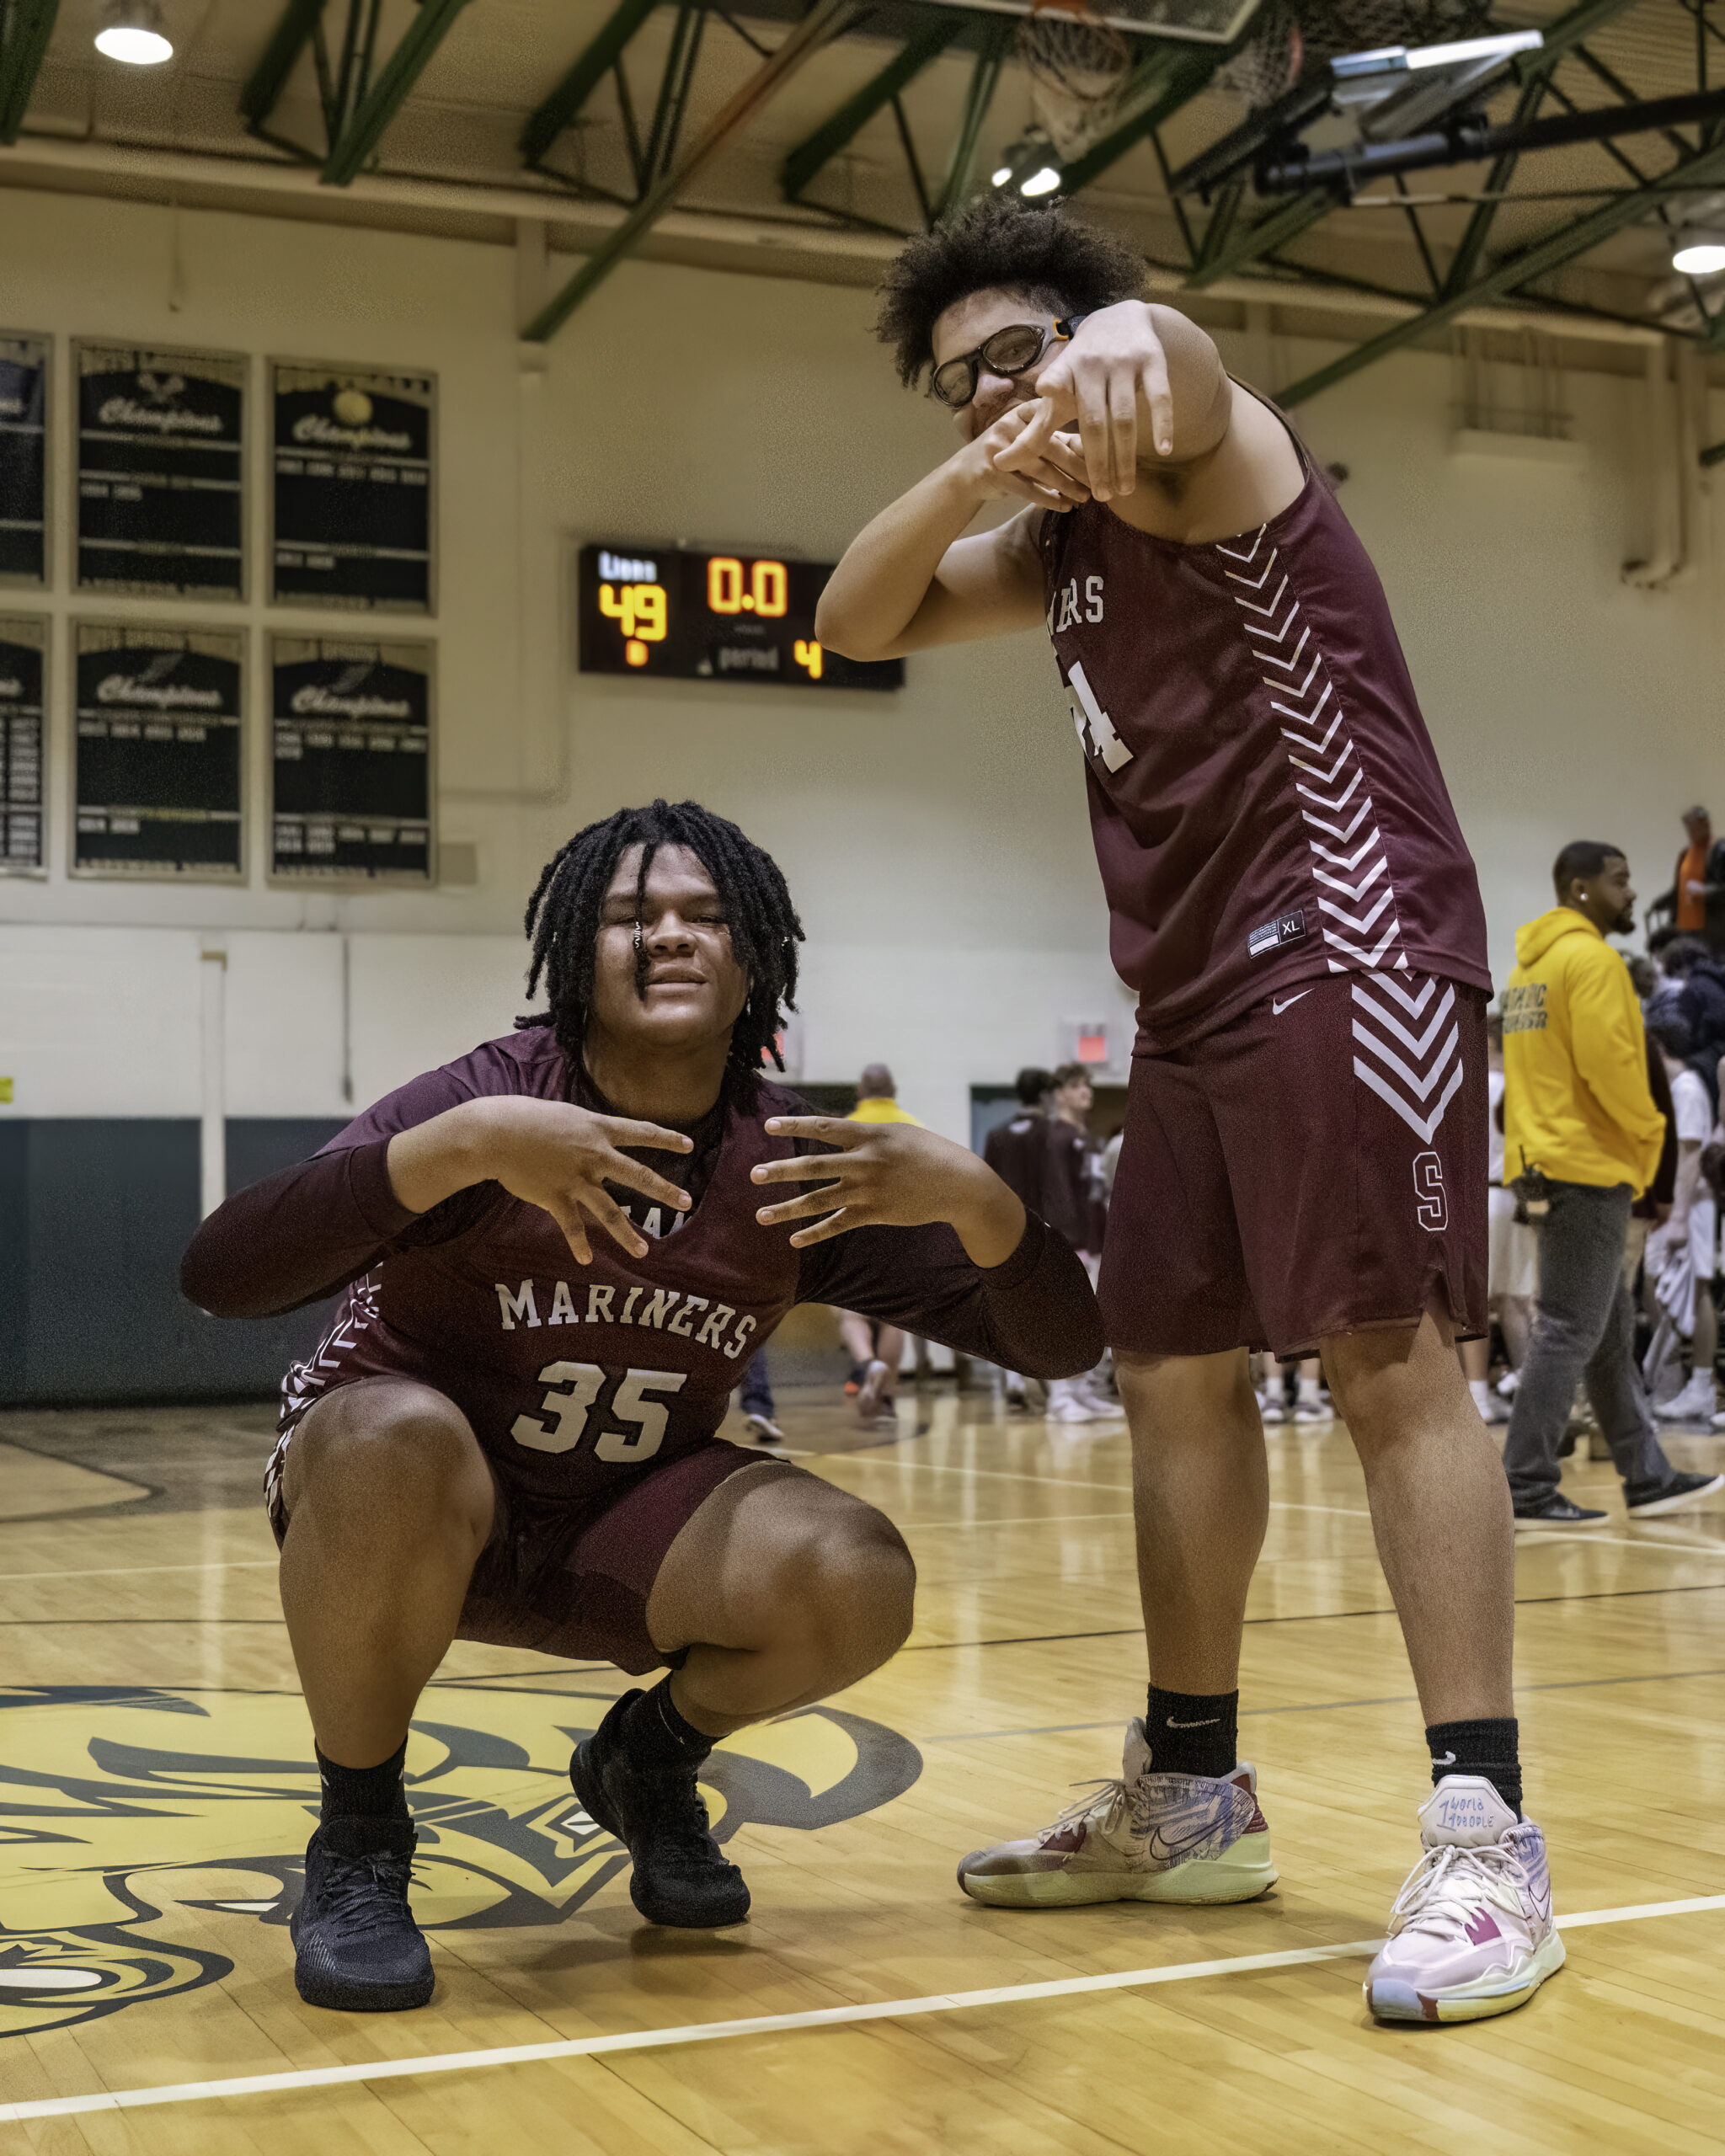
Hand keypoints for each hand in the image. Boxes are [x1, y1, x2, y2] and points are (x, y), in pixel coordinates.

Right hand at [389, 1097, 692, 1264]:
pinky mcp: (555, 1197)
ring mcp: (576, 1178)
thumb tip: (597, 1136)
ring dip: (627, 1234)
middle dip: (664, 1190)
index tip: (689, 1144)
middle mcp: (593, 1155)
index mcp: (597, 1129)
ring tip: (644, 1252)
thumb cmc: (526, 1118)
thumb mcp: (564, 1115)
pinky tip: (586, 1260)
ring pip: (609, 1211)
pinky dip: (579, 1244)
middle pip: (637, 1175)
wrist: (496, 1133)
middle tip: (687, 1202)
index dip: (667, 1138)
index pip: (641, 1132)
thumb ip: (585, 1129)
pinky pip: (572, 1226)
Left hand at [750, 1117, 1025, 1266]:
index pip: (825, 1128)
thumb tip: (837, 1131)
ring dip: (788, 1209)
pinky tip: (794, 1239)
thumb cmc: (928, 1153)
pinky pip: (838, 1224)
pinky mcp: (875, 1213)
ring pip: (819, 1200)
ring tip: (761, 1215)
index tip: (768, 1126)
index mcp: (870, 1136)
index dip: (795, 1126)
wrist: (959, 1184)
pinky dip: (814, 1233)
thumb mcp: (898, 1132)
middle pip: (814, 1166)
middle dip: (781, 1171)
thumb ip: (866, 1134)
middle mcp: (866, 1162)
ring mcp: (869, 1190)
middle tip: (753, 1174)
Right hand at [955, 400, 1090, 514]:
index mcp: (1023, 413)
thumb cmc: (1007, 456)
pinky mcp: (993, 472)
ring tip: (1085, 497)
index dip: (1078, 434)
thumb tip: (1095, 453)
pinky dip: (1048, 499)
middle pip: (1051, 447)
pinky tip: (1064, 507)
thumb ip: (1054, 442)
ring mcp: (999, 447)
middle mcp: (1010, 425)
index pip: (1055, 419)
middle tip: (1099, 480)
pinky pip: (1027, 489)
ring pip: (1041, 470)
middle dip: (1077, 467)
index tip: (1103, 447)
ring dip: (1066, 486)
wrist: (965, 475)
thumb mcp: (1027, 442)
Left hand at [1034, 300, 1173, 498]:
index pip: (1057, 381)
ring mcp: (1124, 363)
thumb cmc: (1081, 372)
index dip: (1052, 385)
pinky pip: (1160, 397)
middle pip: (1095, 422)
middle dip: (1097, 462)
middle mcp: (1093, 366)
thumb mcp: (1057, 395)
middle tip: (1102, 496)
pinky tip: (1164, 450)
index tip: (1045, 390)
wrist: (1118, 320)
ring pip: (1125, 417)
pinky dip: (1163, 423)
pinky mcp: (1152, 361)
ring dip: (1125, 457)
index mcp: (1065, 372)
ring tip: (1124, 489)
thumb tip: (999, 464)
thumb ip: (1034, 432)